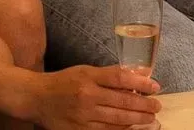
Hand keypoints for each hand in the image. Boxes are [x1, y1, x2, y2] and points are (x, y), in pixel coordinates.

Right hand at [24, 65, 160, 129]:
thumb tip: (138, 75)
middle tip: (157, 106)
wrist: (36, 98)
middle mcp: (86, 96)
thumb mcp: (85, 70)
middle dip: (144, 106)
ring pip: (117, 120)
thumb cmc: (63, 82)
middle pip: (122, 102)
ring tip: (150, 118)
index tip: (155, 86)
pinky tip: (132, 128)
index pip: (121, 79)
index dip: (141, 83)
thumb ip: (110, 74)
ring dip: (138, 120)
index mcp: (88, 77)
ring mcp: (83, 116)